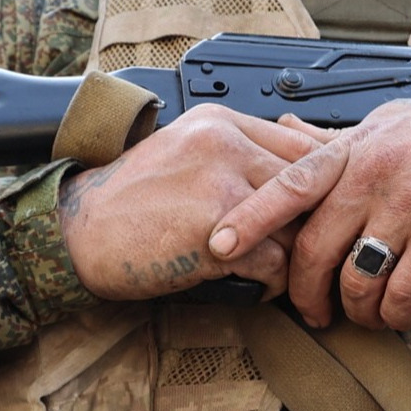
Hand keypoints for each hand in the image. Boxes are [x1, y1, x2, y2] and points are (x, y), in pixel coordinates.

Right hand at [58, 105, 318, 301]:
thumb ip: (238, 153)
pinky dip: (271, 285)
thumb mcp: (185, 151)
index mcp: (221, 122)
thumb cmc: (129, 199)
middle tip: (319, 248)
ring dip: (294, 257)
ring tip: (282, 272)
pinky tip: (254, 287)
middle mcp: (226, 145)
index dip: (328, 180)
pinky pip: (275, 265)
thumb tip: (300, 174)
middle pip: (311, 184)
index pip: (305, 144)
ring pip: (297, 226)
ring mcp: (222, 188)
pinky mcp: (217, 236)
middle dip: (318, 222)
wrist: (77, 232)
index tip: (332, 207)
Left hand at [207, 100, 410, 330]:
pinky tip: (397, 315)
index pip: (291, 183)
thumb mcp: (388, 124)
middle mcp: (375, 177)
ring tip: (361, 316)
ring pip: (356, 277)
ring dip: (353, 310)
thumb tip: (286, 126)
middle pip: (315, 247)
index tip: (219, 244)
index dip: (251, 216)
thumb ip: (336, 137)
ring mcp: (408, 208)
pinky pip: (402, 291)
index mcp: (356, 151)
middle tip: (310, 312)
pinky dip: (393, 314)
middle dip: (303, 291)